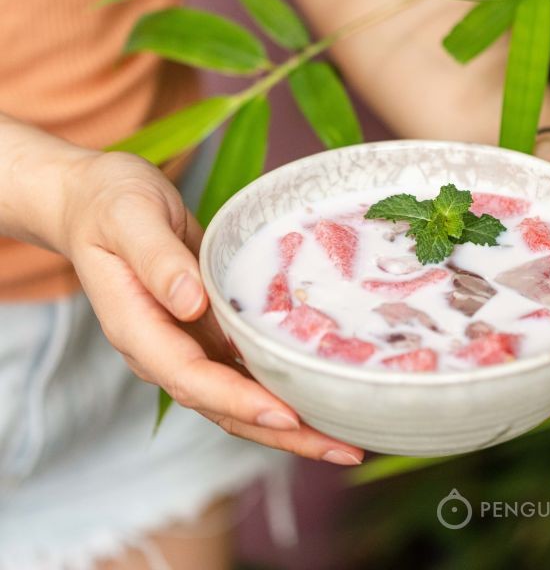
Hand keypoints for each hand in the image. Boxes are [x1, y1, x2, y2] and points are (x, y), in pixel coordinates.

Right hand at [57, 152, 364, 464]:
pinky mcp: (210, 335)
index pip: (190, 379)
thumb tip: (191, 304)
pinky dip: (286, 389)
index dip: (238, 400)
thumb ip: (158, 261)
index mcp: (138, 330)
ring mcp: (189, 347)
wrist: (97, 204)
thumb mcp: (129, 219)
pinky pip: (250, 372)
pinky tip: (327, 396)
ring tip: (348, 440)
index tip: (286, 415)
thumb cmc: (110, 205)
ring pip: (242, 400)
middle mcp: (164, 351)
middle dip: (283, 434)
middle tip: (344, 449)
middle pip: (224, 408)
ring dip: (293, 426)